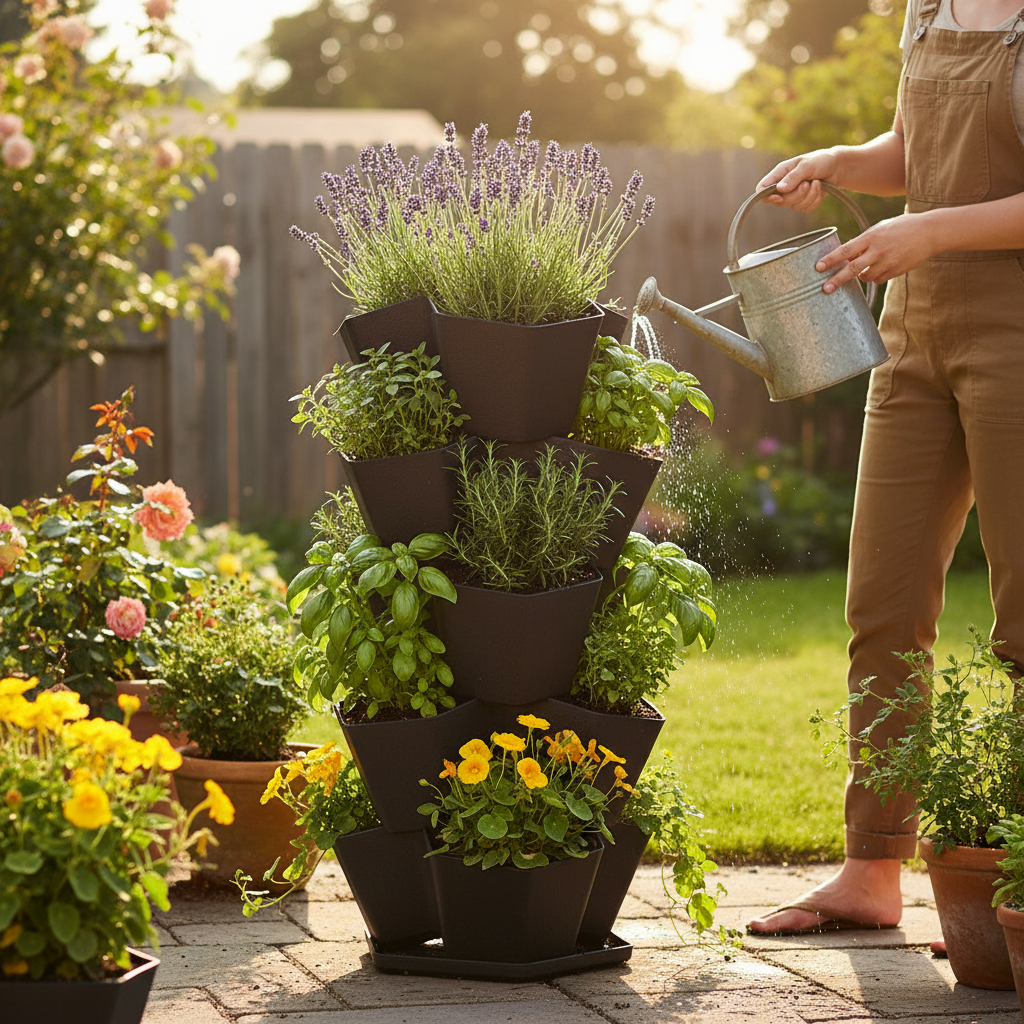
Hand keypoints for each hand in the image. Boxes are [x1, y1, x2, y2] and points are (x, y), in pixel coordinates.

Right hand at [756, 150, 838, 211]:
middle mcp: (784, 185)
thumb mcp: (807, 165)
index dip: (766, 196)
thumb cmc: (821, 161)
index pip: (762, 189)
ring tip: (816, 183)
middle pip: (779, 202)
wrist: (838, 167)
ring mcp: (794, 195)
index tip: (779, 197)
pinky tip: (821, 189)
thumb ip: (793, 177)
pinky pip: (806, 209)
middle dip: (796, 195)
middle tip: (807, 184)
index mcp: (780, 173)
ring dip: (809, 196)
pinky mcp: (804, 202)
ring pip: (794, 207)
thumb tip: (779, 189)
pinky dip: (815, 200)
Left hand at [815, 214, 935, 292]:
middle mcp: (878, 250)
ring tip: (871, 263)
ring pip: (865, 277)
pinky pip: (878, 279)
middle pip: (853, 269)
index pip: (846, 250)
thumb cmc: (902, 227)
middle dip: (837, 280)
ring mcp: (888, 262)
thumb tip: (846, 256)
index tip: (818, 267)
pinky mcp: (896, 271)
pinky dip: (876, 276)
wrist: (930, 232)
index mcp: (871, 236)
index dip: (831, 259)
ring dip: (861, 275)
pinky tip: (883, 265)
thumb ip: (863, 242)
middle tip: (825, 289)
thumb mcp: (880, 228)